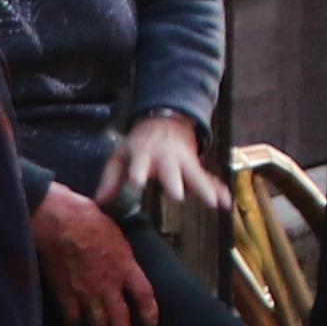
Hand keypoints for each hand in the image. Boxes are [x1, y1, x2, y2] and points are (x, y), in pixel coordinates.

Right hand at [35, 177, 157, 325]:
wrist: (58, 221)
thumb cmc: (88, 218)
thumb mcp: (117, 232)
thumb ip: (122, 252)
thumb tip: (125, 259)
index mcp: (125, 265)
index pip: (144, 295)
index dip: (149, 312)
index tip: (151, 325)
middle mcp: (108, 283)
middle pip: (120, 316)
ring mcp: (85, 290)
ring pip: (96, 322)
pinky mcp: (64, 292)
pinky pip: (71, 315)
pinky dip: (74, 323)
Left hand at [101, 110, 222, 220]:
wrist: (166, 122)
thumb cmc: (138, 145)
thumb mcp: (120, 156)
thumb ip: (110, 179)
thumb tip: (100, 203)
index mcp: (144, 154)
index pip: (139, 164)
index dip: (137, 173)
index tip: (135, 183)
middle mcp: (165, 158)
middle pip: (171, 171)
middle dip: (175, 182)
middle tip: (178, 196)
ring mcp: (183, 162)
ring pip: (195, 175)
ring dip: (205, 188)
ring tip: (214, 202)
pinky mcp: (195, 167)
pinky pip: (208, 178)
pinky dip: (218, 189)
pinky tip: (226, 202)